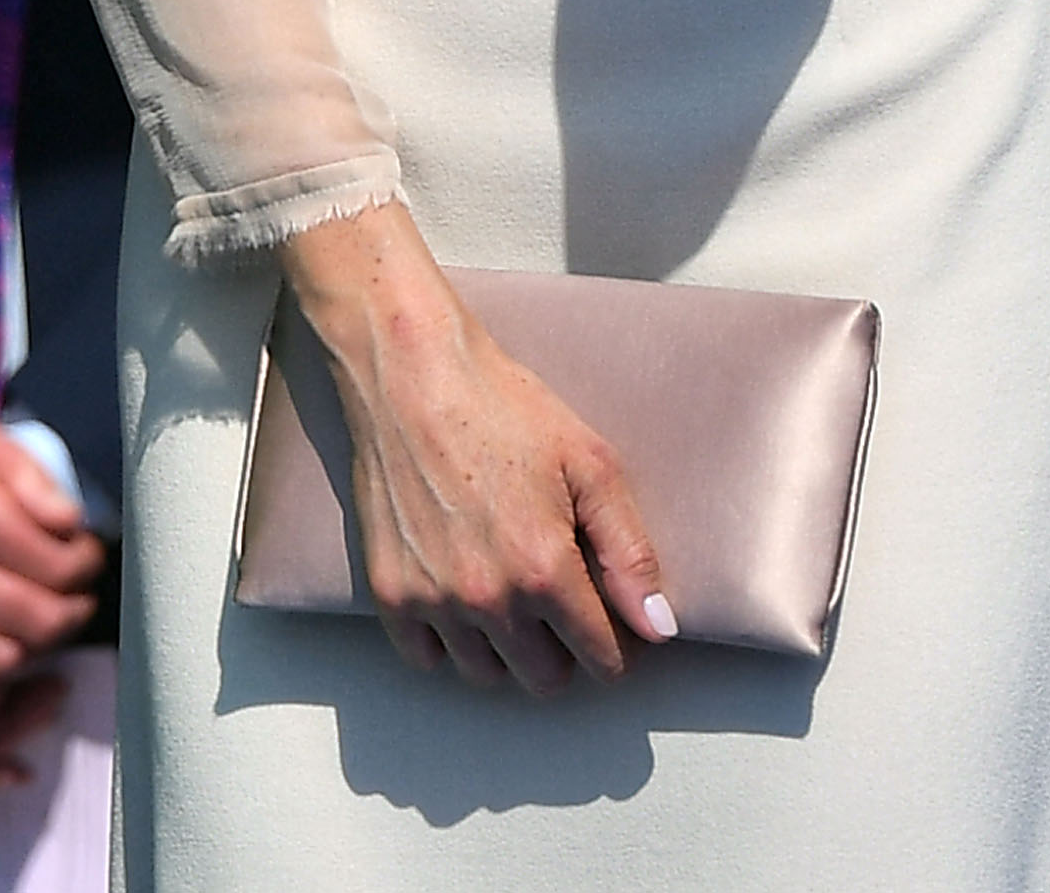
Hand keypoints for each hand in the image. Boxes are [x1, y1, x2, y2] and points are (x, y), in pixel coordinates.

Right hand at [0, 363, 99, 786]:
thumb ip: (28, 475)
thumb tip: (71, 523)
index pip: (60, 566)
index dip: (86, 565)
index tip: (82, 559)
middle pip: (41, 619)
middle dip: (71, 612)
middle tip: (69, 599)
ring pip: (3, 660)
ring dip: (32, 648)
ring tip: (31, 626)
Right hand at [279, 206, 669, 692]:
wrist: (409, 370)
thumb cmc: (503, 407)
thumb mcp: (589, 464)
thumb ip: (630, 553)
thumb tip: (660, 628)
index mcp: (545, 570)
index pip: (601, 659)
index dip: (614, 643)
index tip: (605, 616)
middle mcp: (489, 598)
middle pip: (545, 678)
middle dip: (563, 651)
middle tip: (557, 602)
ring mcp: (433, 598)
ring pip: (486, 675)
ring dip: (505, 651)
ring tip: (508, 600)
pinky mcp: (388, 588)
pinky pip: (424, 658)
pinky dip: (445, 642)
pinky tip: (457, 600)